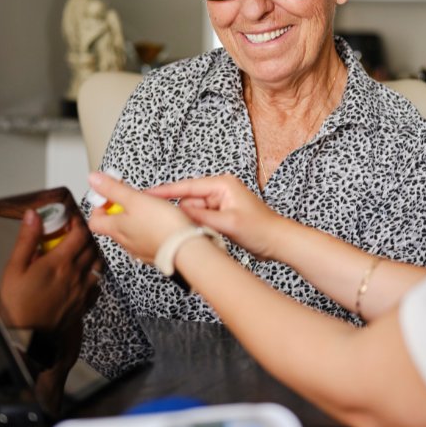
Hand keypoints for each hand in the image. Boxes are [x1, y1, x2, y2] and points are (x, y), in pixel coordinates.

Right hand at [0, 209, 100, 330]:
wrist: (27, 336)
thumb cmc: (17, 303)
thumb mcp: (14, 268)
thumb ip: (27, 240)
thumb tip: (34, 215)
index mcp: (60, 262)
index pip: (80, 234)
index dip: (78, 222)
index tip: (71, 219)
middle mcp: (76, 274)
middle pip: (92, 247)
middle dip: (86, 236)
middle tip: (75, 233)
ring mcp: (83, 289)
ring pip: (99, 264)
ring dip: (93, 254)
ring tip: (81, 252)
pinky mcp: (85, 303)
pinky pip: (98, 283)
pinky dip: (94, 275)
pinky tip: (83, 275)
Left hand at [86, 171, 193, 262]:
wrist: (185, 248)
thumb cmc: (161, 225)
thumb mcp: (135, 199)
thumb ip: (113, 189)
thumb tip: (93, 179)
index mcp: (115, 228)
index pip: (94, 220)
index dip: (100, 206)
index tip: (111, 195)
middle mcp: (124, 242)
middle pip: (113, 225)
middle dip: (120, 210)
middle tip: (134, 199)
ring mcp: (139, 249)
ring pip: (130, 232)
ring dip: (135, 220)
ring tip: (150, 210)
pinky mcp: (154, 253)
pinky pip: (145, 240)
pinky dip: (148, 231)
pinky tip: (160, 224)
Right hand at [146, 174, 285, 259]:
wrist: (278, 241)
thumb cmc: (261, 229)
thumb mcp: (228, 223)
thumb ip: (202, 217)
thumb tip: (178, 212)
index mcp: (222, 184)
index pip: (187, 186)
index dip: (165, 191)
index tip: (146, 194)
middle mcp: (220, 190)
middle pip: (188, 199)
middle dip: (177, 212)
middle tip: (160, 220)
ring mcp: (220, 203)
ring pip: (193, 212)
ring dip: (189, 222)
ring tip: (183, 230)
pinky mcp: (221, 215)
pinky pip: (200, 219)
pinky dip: (196, 227)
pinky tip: (192, 234)